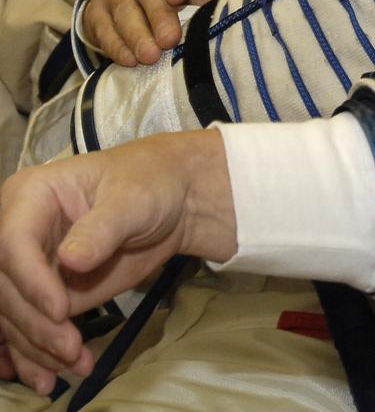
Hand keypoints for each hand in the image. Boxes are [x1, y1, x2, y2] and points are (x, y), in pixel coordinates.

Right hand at [0, 130, 235, 393]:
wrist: (174, 202)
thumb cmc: (151, 183)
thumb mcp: (132, 198)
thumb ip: (101, 228)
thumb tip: (69, 261)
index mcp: (31, 195)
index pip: (13, 243)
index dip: (31, 281)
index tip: (61, 311)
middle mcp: (19, 231)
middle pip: (5, 287)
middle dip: (34, 323)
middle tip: (70, 347)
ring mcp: (29, 266)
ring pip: (12, 314)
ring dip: (36, 346)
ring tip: (75, 364)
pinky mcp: (44, 293)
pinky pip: (27, 327)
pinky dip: (35, 353)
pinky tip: (52, 374)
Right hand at [82, 0, 218, 65]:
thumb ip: (210, 0)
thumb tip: (228, 20)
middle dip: (158, 14)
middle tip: (169, 40)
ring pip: (123, 8)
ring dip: (137, 34)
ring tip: (151, 57)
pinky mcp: (94, 9)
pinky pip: (103, 26)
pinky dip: (116, 45)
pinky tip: (129, 59)